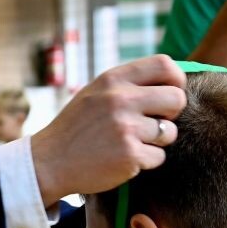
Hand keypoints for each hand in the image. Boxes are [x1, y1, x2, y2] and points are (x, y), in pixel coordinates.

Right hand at [30, 55, 187, 204]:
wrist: (50, 162)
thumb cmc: (77, 127)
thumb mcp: (96, 93)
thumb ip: (128, 84)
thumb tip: (172, 79)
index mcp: (113, 79)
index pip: (165, 65)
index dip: (176, 81)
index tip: (168, 95)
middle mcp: (120, 99)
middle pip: (177, 98)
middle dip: (172, 113)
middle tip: (155, 122)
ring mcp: (126, 128)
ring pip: (170, 132)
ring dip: (157, 141)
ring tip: (133, 142)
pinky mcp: (130, 155)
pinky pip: (159, 156)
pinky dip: (146, 161)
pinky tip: (124, 158)